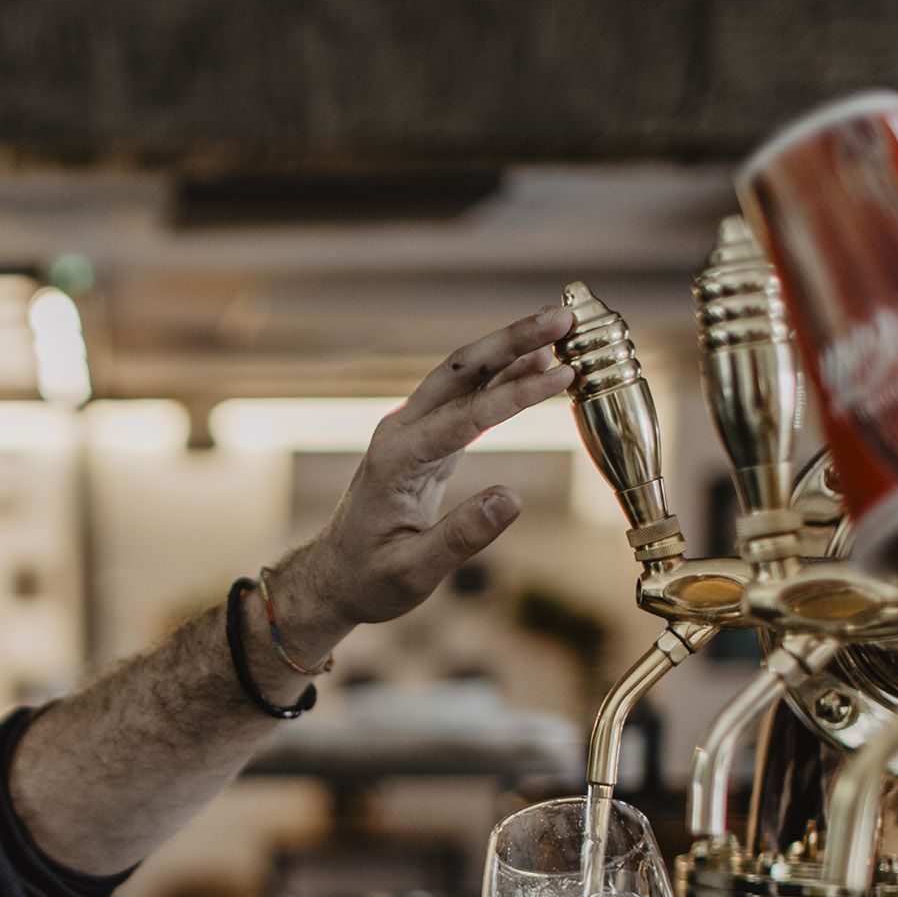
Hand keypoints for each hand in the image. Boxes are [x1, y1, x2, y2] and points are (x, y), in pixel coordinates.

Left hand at [277, 306, 578, 637]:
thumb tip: (512, 498)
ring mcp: (411, 431)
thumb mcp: (414, 572)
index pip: (465, 416)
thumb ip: (462, 536)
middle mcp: (401, 433)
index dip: (516, 394)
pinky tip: (537, 362)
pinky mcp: (425, 438)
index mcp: (397, 461)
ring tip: (560, 326)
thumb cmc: (370, 579)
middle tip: (562, 317)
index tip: (562, 376)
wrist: (335, 576)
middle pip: (460, 371)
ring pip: (463, 375)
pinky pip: (467, 396)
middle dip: (511, 339)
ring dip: (509, 347)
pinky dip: (502, 375)